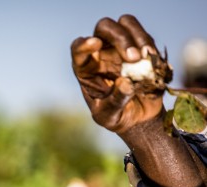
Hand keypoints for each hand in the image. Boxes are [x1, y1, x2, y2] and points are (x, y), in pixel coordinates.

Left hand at [71, 15, 164, 133]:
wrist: (138, 118)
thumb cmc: (115, 117)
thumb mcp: (109, 116)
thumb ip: (115, 101)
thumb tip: (125, 82)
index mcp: (86, 69)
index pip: (78, 49)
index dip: (84, 44)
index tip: (95, 44)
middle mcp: (101, 54)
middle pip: (104, 28)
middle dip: (119, 37)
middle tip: (133, 57)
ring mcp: (121, 48)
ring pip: (126, 24)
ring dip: (138, 36)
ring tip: (146, 56)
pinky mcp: (140, 49)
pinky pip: (145, 38)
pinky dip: (150, 46)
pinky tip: (153, 61)